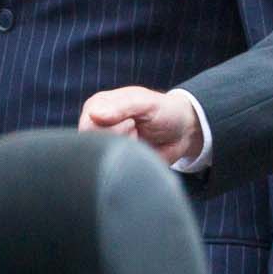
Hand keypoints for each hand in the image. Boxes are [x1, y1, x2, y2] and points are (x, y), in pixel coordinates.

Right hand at [80, 86, 203, 166]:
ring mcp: (102, 143)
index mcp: (96, 106)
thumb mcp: (148, 103)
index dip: (114, 128)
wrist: (183, 131)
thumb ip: (122, 107)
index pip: (89, 126)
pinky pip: (114, 170)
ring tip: (138, 139)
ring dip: (127, 150)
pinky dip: (130, 162)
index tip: (133, 121)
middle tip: (137, 129)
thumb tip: (94, 114)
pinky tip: (138, 151)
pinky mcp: (112, 160)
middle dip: (122, 139)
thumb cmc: (165, 111)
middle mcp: (93, 125)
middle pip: (95, 144)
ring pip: (104, 158)